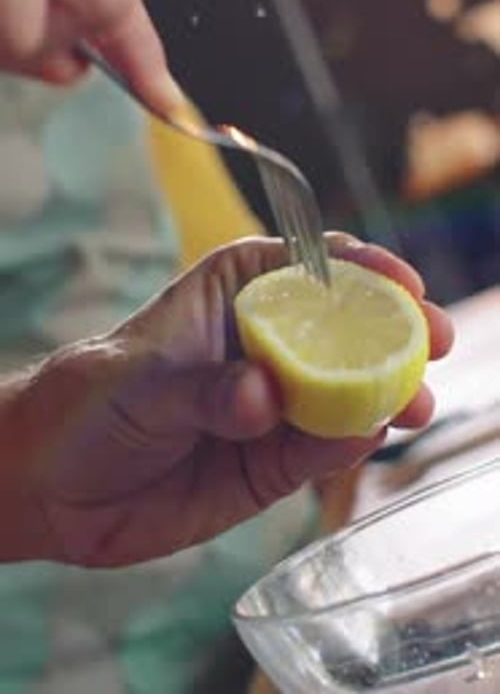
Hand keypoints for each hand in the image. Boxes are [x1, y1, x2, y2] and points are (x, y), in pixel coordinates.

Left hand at [6, 235, 452, 567]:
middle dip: (394, 330)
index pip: (310, 265)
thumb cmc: (89, 401)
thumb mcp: (140, 380)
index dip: (363, 267)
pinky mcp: (274, 461)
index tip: (402, 282)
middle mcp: (266, 342)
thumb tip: (267, 397)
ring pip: (346, 389)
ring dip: (386, 391)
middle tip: (431, 341)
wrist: (54, 483)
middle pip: (345, 326)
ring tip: (412, 402)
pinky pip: (322, 447)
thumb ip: (206, 390)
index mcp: (236, 291)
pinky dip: (347, 441)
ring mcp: (276, 402)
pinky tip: (366, 434)